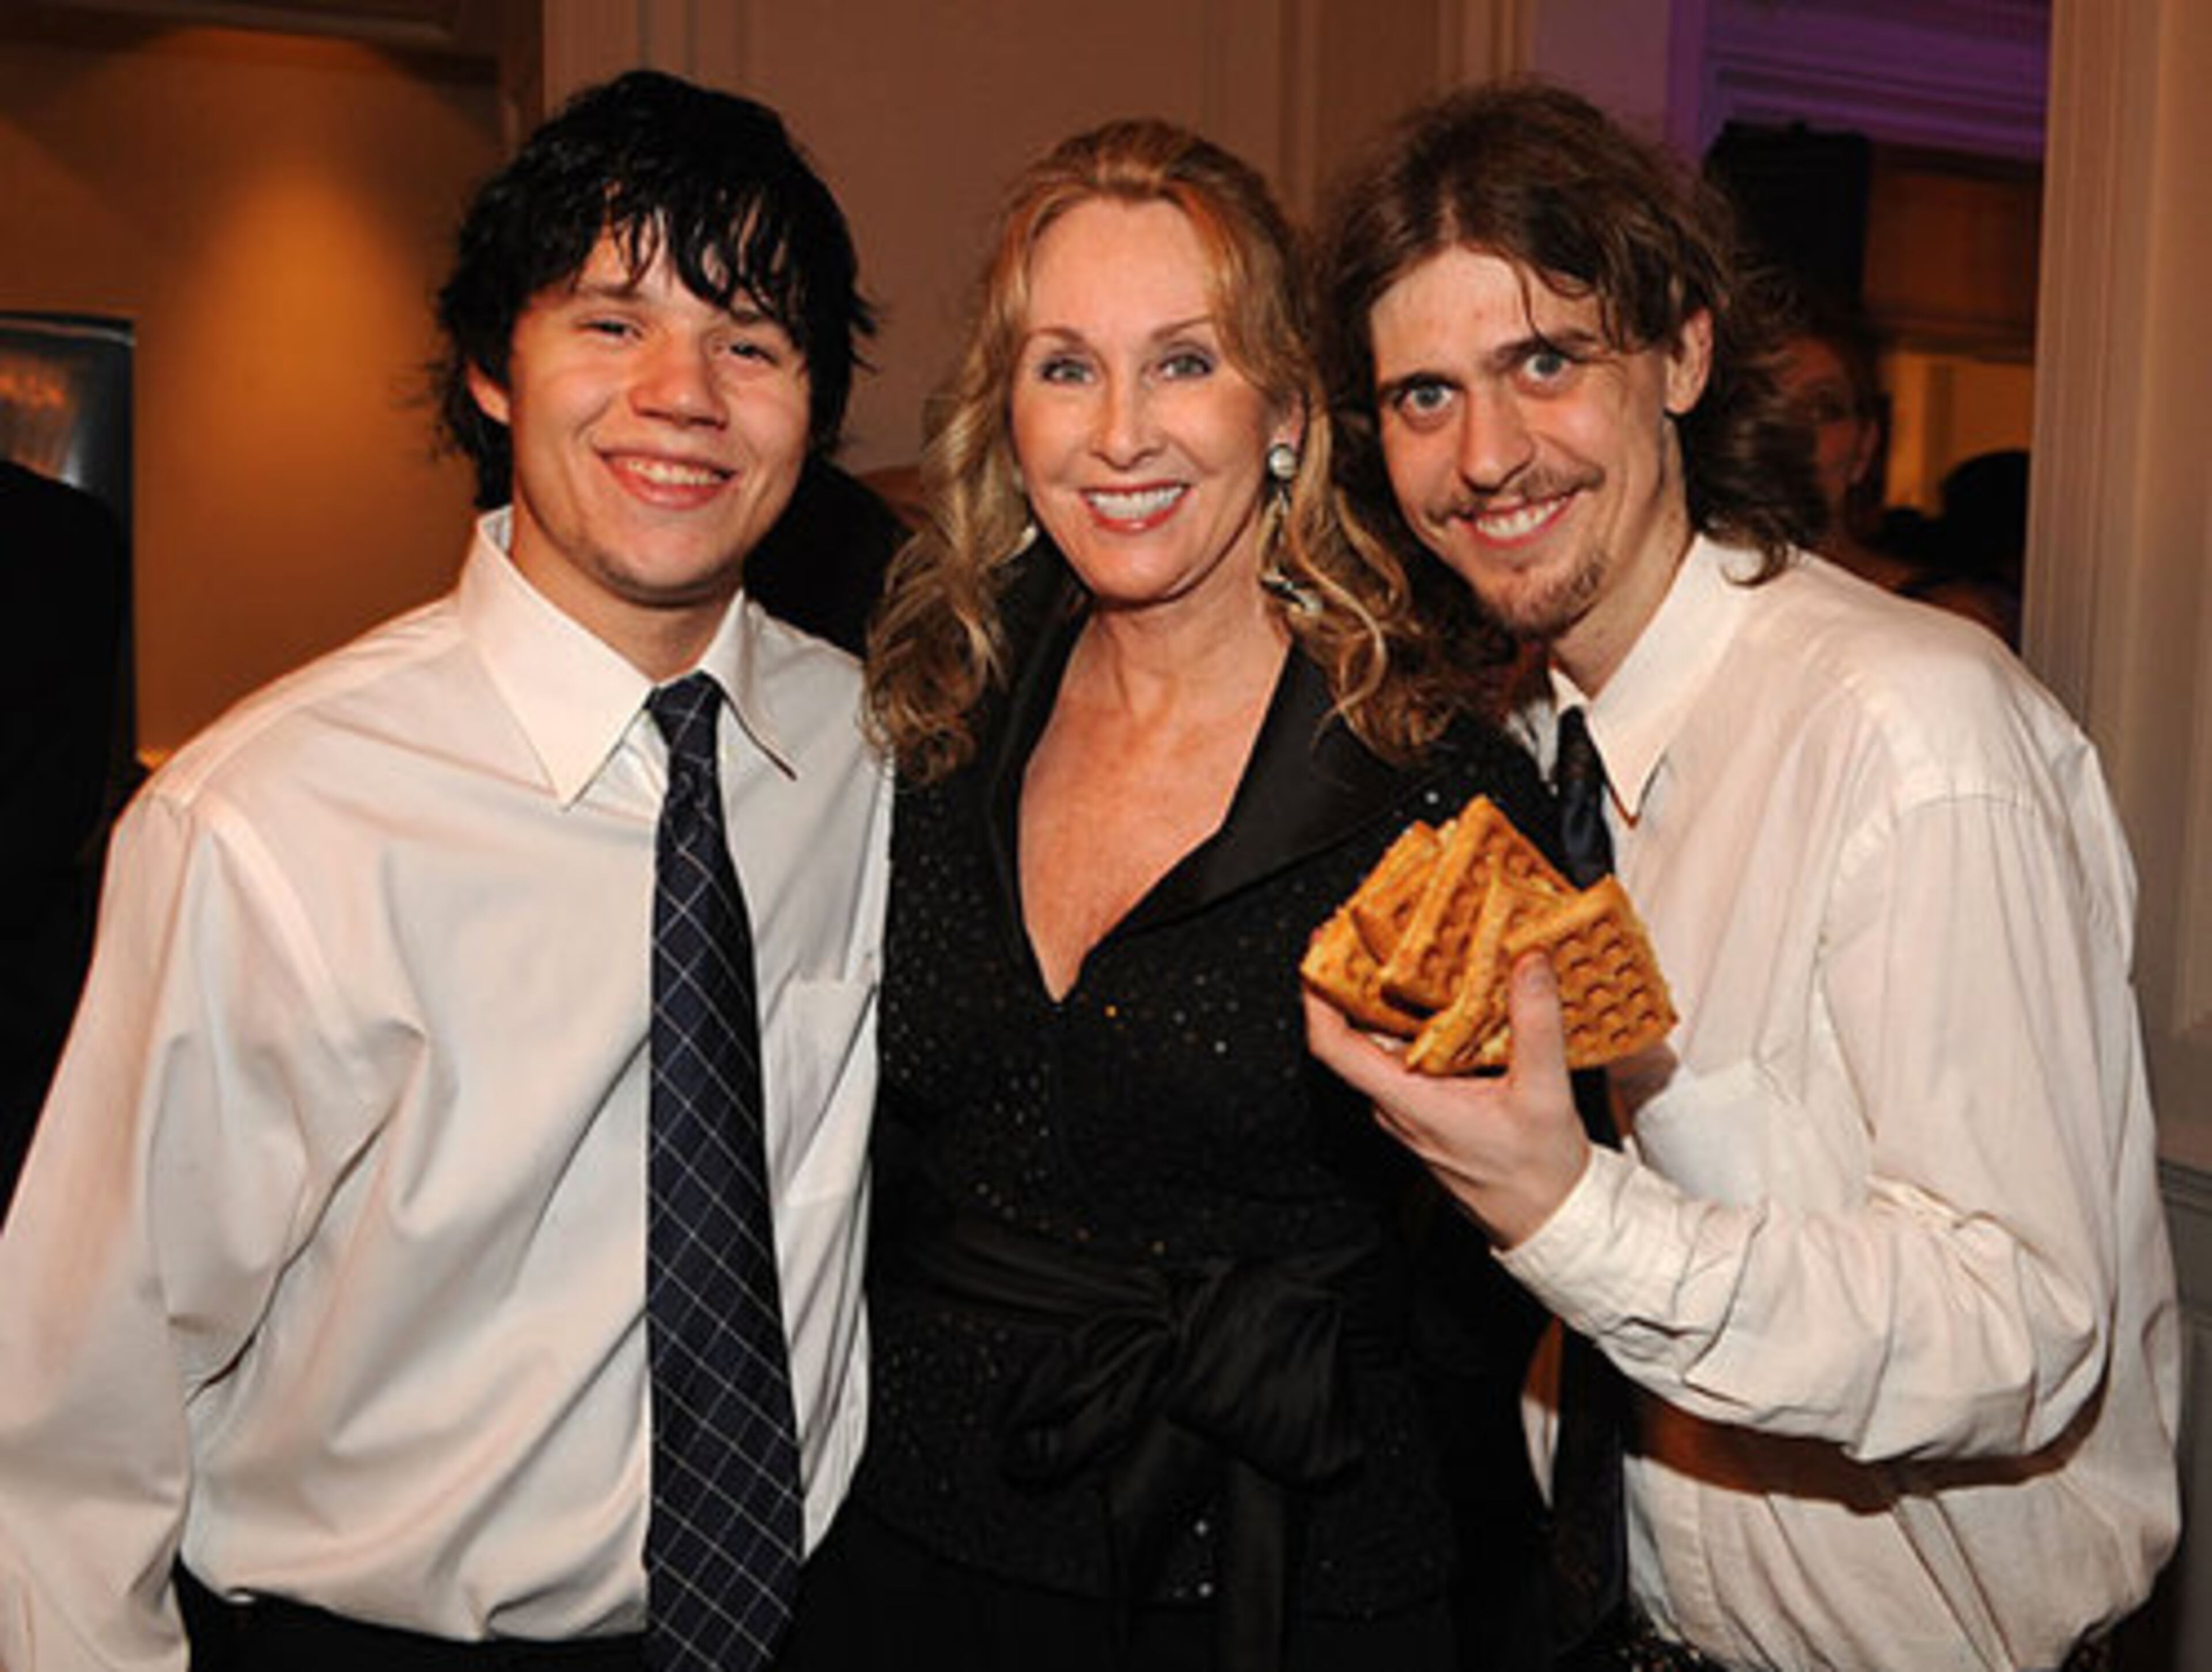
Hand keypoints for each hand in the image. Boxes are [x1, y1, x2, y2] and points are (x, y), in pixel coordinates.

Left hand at [1303, 951, 1592, 1247]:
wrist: (1549, 1221)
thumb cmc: (1538, 1174)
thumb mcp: (1546, 1094)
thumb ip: (1536, 1025)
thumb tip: (1529, 961)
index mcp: (1408, 1102)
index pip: (1332, 1047)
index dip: (1317, 996)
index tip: (1320, 949)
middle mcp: (1396, 1104)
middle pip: (1353, 1033)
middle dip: (1358, 977)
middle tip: (1373, 925)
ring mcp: (1407, 1107)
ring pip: (1382, 1043)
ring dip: (1390, 996)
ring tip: (1408, 944)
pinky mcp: (1425, 1107)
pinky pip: (1406, 1055)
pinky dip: (1416, 1019)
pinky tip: (1443, 992)